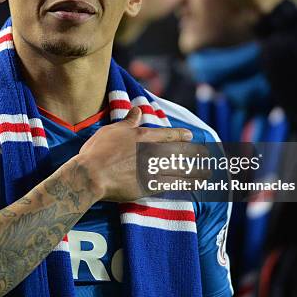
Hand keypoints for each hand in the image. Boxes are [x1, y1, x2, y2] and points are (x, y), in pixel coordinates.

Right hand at [76, 107, 196, 201]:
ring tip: (205, 172)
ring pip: (179, 170)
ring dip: (194, 171)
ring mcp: (152, 171)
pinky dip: (185, 185)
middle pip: (177, 153)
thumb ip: (128, 121)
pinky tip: (193, 186)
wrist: (91, 175)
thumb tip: (138, 109)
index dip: (179, 135)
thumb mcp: (112, 130)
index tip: (190, 135)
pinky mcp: (149, 187)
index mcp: (143, 137)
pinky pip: (172, 186)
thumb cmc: (98, 150)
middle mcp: (152, 153)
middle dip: (192, 154)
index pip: (166, 134)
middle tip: (204, 155)